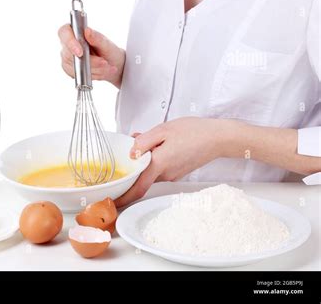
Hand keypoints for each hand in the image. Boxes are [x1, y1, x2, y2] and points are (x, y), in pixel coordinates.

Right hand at [58, 24, 124, 87]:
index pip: (64, 33)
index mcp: (74, 31)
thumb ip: (96, 38)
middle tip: (104, 62)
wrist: (112, 63)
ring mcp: (67, 58)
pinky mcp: (69, 69)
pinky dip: (92, 75)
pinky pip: (78, 75)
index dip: (70, 42)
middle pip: (70, 54)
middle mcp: (67, 44)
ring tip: (106, 67)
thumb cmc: (107, 50)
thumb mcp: (106, 43)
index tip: (80, 52)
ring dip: (94, 69)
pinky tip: (100, 71)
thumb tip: (87, 31)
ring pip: (75, 67)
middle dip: (90, 61)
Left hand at [115, 117, 231, 206]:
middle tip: (132, 145)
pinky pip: (161, 168)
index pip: (137, 188)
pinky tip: (161, 143)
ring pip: (151, 170)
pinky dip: (156, 159)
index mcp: (158, 164)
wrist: (218, 138)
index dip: (123, 198)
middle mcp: (165, 174)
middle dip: (133, 165)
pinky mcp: (178, 172)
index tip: (112, 201)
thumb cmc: (193, 132)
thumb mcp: (163, 130)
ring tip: (148, 138)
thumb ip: (143, 142)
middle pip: (141, 175)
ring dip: (145, 160)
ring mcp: (173, 175)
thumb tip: (130, 153)